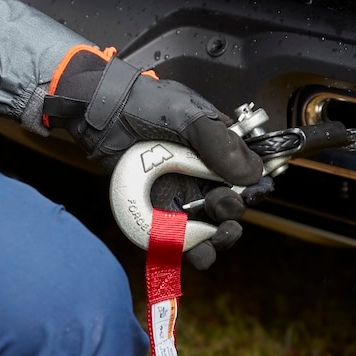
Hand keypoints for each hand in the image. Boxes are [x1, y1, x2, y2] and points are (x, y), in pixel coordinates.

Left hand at [43, 45, 268, 268]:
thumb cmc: (144, 106)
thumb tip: (254, 173)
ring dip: (219, 237)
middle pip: (231, 206)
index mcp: (218, 150)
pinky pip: (179, 240)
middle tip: (221, 203)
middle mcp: (202, 176)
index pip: (248, 175)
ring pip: (210, 229)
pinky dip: (190, 250)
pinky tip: (195, 248)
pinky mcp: (159, 214)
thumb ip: (221, 144)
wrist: (101, 114)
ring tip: (215, 234)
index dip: (255, 187)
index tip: (253, 192)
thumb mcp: (188, 117)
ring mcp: (180, 196)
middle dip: (232, 210)